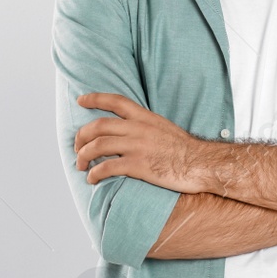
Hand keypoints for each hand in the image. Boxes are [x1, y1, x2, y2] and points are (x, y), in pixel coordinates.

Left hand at [74, 93, 211, 193]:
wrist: (200, 164)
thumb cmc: (185, 150)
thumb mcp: (165, 128)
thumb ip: (146, 126)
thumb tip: (130, 131)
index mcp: (145, 117)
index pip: (116, 101)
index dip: (95, 98)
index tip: (81, 100)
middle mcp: (138, 129)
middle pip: (98, 126)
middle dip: (81, 137)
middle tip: (76, 148)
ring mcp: (137, 147)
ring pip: (97, 146)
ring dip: (83, 156)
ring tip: (80, 166)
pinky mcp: (137, 166)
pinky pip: (107, 167)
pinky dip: (94, 173)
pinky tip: (92, 179)